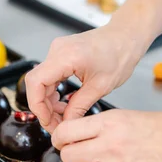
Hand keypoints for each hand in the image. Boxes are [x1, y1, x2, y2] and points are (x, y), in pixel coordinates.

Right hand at [25, 24, 145, 132]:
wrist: (126, 37)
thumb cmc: (120, 54)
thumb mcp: (100, 87)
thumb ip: (79, 107)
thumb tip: (67, 124)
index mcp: (67, 56)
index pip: (35, 83)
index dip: (37, 106)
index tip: (47, 121)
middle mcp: (57, 50)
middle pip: (35, 83)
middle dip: (42, 107)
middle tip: (55, 124)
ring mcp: (57, 51)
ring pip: (40, 82)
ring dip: (48, 102)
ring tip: (62, 116)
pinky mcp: (60, 54)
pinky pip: (48, 76)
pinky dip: (52, 92)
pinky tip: (62, 103)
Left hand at [53, 109, 161, 161]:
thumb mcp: (127, 116)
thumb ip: (102, 127)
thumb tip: (79, 135)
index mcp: (109, 123)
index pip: (65, 132)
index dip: (60, 139)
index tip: (64, 142)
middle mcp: (110, 145)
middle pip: (68, 156)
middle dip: (71, 159)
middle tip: (81, 159)